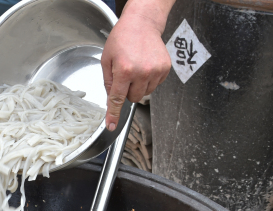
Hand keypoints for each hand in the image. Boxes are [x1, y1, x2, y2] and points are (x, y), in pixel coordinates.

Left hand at [101, 10, 171, 130]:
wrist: (143, 23)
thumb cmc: (122, 38)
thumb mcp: (107, 59)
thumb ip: (108, 82)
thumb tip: (111, 101)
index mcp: (124, 70)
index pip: (118, 99)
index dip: (114, 114)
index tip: (112, 126)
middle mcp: (142, 72)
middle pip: (133, 98)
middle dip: (127, 91)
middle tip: (125, 74)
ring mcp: (156, 71)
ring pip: (144, 94)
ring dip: (138, 86)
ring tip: (136, 68)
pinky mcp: (165, 69)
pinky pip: (155, 85)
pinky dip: (148, 80)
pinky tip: (145, 66)